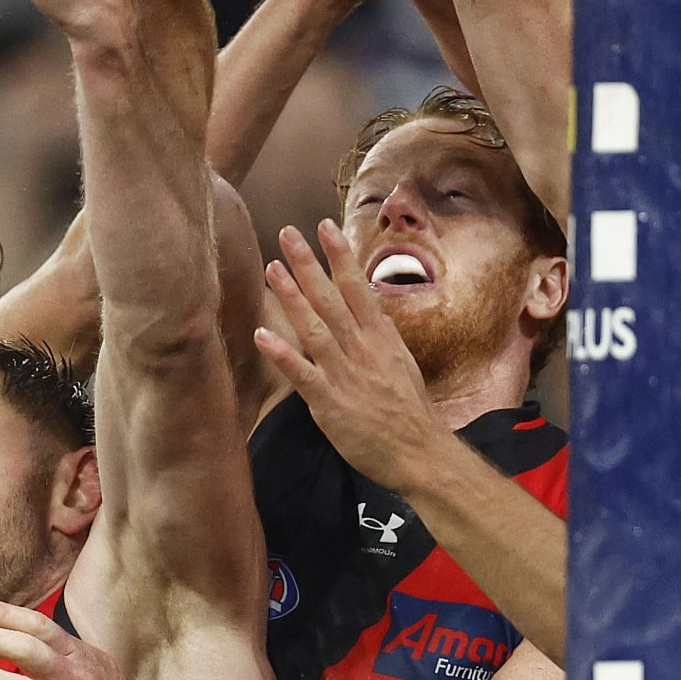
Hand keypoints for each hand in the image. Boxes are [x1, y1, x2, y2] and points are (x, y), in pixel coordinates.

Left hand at [253, 220, 449, 492]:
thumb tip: (369, 313)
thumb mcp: (401, 363)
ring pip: (315, 328)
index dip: (340, 255)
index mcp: (381, 338)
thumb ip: (381, 337)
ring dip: (292, 297)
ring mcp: (346, 374)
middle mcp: (363, 349)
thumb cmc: (409, 411)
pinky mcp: (330, 403)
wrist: (419, 453)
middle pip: (332, 298)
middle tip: (287, 233)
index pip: (357, 287)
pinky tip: (261, 334)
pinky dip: (283, 353)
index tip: (324, 226)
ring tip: (272, 268)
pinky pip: (302, 374)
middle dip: (308, 264)